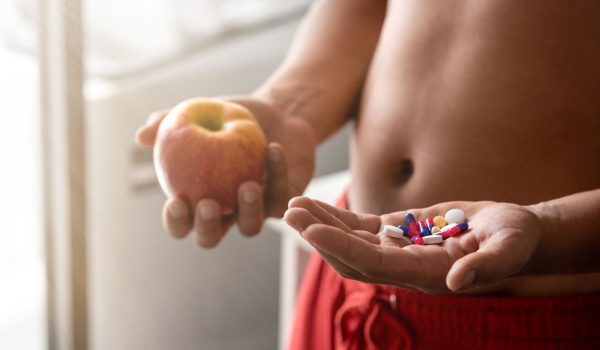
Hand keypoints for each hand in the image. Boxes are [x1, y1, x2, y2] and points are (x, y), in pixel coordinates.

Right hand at [135, 96, 316, 247]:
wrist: (278, 114)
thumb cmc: (231, 117)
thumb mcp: (200, 114)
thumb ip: (169, 123)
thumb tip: (142, 135)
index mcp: (199, 199)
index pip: (181, 223)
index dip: (176, 221)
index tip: (176, 201)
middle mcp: (225, 212)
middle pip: (210, 238)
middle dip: (207, 227)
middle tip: (209, 204)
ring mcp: (256, 210)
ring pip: (250, 228)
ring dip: (248, 210)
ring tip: (248, 184)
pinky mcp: (284, 201)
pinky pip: (280, 198)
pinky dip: (278, 175)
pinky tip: (274, 150)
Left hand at [283, 197, 543, 293]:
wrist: (511, 232)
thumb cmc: (515, 240)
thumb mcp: (509, 248)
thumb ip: (487, 265)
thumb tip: (457, 281)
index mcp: (423, 273)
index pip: (373, 263)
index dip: (341, 246)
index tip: (312, 228)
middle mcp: (403, 266)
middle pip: (350, 256)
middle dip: (319, 236)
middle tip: (290, 213)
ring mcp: (396, 249)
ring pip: (348, 240)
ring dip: (320, 224)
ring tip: (292, 204)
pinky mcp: (396, 232)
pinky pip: (358, 226)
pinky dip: (335, 216)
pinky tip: (314, 203)